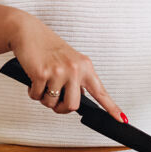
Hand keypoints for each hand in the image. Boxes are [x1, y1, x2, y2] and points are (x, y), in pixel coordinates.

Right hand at [7, 13, 123, 120]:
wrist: (28, 31)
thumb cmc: (47, 47)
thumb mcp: (69, 60)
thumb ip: (76, 79)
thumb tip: (75, 100)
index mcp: (85, 66)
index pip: (100, 91)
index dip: (112, 108)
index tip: (122, 119)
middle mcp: (75, 69)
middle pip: (72, 106)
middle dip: (60, 108)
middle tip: (53, 99)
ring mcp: (59, 71)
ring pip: (52, 103)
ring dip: (43, 99)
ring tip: (42, 84)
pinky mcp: (42, 73)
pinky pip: (36, 96)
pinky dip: (32, 92)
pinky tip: (32, 79)